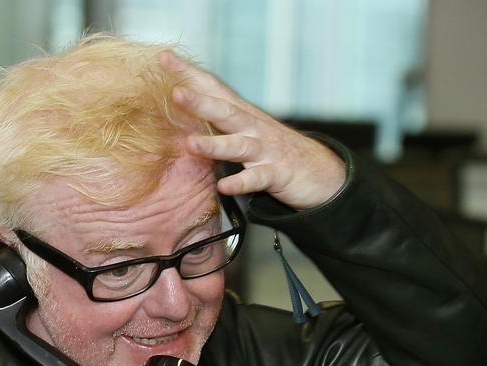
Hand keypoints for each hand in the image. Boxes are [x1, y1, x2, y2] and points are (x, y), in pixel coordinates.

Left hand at [159, 50, 345, 209]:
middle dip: (201, 102)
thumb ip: (220, 122)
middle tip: (176, 93)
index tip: (164, 59)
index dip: (190, 75)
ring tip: (191, 145)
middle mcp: (254, 128)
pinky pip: (256, 179)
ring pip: (238, 145)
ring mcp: (266, 150)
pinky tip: (224, 186)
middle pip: (225, 111)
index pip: (214, 90)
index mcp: (243, 116)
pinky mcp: (278, 174)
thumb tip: (183, 114)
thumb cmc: (277, 152)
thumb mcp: (248, 131)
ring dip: (215, 145)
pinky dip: (241, 182)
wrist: (323, 173)